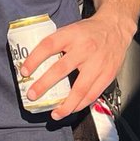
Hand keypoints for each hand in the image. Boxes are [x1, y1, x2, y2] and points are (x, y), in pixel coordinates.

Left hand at [20, 8, 136, 120]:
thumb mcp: (71, 29)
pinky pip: (93, 94)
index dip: (34, 59)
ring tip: (54, 114)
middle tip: (32, 95)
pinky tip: (72, 109)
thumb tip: (35, 61)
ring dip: (65, 104)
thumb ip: (57, 43)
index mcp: (72, 35)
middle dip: (44, 85)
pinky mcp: (107, 74)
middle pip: (61, 69)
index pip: (49, 46)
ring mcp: (97, 63)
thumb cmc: (90, 31)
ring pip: (80, 88)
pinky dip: (81, 104)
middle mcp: (85, 48)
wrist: (115, 27)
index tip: (24, 71)